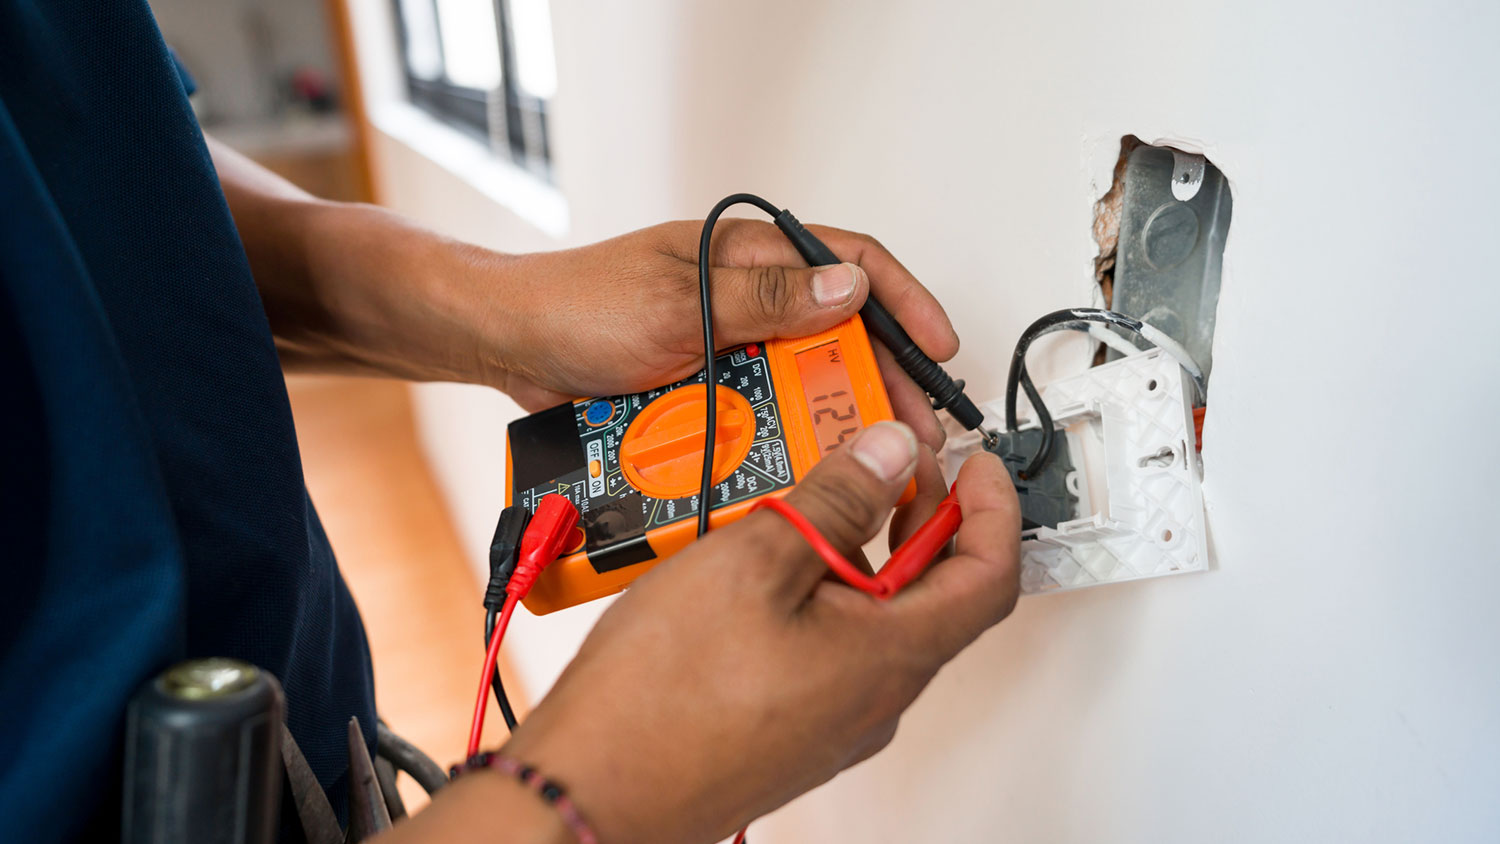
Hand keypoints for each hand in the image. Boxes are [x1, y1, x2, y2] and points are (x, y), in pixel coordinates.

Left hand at [479, 219, 959, 448]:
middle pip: (839, 334)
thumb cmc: (579, 305)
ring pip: (802, 383)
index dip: (904, 301)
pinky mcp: (705, 391)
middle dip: (882, 379)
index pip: (849, 263)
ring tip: (866, 459)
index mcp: (747, 256)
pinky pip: (758, 416)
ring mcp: (727, 347)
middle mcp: (746, 299)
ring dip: (834, 417)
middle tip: (913, 428)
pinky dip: (781, 440)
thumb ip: (766, 297)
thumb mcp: (679, 300)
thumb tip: (850, 290)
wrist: (510, 349)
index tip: (939, 346)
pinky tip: (802, 469)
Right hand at [485, 422, 1018, 843]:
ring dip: (860, 554)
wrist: (593, 790)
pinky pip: (830, 648)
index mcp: (890, 655)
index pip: (989, 575)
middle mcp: (875, 697)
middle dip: (919, 518)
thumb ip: (836, 500)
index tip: (977, 465)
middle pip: (933, 596)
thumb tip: (889, 457)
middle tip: (886, 465)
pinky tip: (763, 567)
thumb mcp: (756, 560)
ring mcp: (834, 719)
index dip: (994, 509)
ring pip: (875, 620)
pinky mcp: (790, 727)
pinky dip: (819, 593)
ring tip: (807, 505)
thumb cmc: (664, 698)